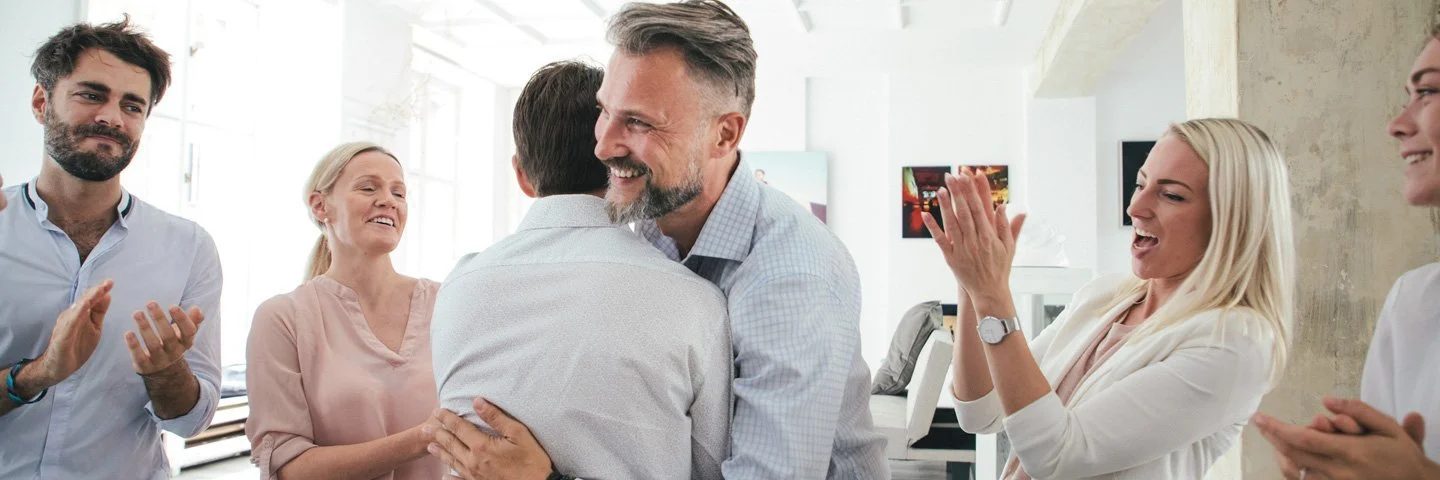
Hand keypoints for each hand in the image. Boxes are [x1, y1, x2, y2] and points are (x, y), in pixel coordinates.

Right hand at [34, 280, 114, 385]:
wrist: (59, 367)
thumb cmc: (76, 346)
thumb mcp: (94, 328)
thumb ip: (99, 312)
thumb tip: (108, 295)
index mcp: (80, 314)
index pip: (91, 299)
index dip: (100, 291)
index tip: (111, 282)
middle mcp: (71, 316)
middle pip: (84, 301)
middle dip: (95, 291)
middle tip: (107, 283)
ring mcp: (65, 326)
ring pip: (77, 309)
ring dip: (87, 299)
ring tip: (98, 290)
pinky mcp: (62, 336)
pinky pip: (70, 324)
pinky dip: (77, 314)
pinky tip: (83, 307)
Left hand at [124, 302, 204, 375]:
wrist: (162, 368)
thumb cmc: (172, 342)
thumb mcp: (184, 333)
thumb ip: (192, 321)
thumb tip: (197, 309)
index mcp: (186, 342)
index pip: (188, 331)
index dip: (182, 319)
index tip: (172, 306)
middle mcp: (174, 352)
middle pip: (168, 336)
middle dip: (160, 319)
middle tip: (151, 303)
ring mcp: (160, 360)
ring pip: (153, 345)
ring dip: (145, 328)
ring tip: (137, 313)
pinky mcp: (145, 366)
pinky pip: (140, 357)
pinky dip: (134, 345)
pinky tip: (128, 333)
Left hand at [424, 397, 553, 479]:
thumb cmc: (532, 460)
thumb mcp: (518, 433)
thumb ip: (496, 417)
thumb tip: (477, 402)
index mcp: (482, 446)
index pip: (459, 428)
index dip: (447, 418)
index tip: (437, 411)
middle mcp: (473, 461)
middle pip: (451, 444)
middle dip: (438, 434)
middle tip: (425, 428)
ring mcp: (475, 476)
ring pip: (452, 461)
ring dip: (440, 452)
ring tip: (429, 446)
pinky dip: (451, 477)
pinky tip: (445, 475)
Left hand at [921, 170, 1025, 304]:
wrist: (989, 292)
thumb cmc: (999, 268)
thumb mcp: (1009, 247)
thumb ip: (1007, 226)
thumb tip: (1004, 206)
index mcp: (989, 235)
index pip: (979, 208)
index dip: (973, 191)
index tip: (969, 176)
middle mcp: (975, 240)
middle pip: (964, 211)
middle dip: (958, 192)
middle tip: (952, 175)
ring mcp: (962, 248)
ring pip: (952, 223)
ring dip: (945, 205)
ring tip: (940, 189)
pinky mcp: (951, 257)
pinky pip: (940, 240)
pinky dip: (932, 227)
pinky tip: (926, 213)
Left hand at [1255, 397, 1437, 479]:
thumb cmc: (1402, 455)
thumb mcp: (1387, 427)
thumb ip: (1358, 410)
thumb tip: (1327, 400)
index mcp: (1351, 452)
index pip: (1304, 438)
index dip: (1278, 428)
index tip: (1260, 418)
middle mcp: (1340, 472)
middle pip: (1294, 454)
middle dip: (1274, 437)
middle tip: (1262, 424)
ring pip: (1298, 471)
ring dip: (1284, 454)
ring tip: (1276, 439)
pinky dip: (1295, 471)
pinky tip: (1290, 459)